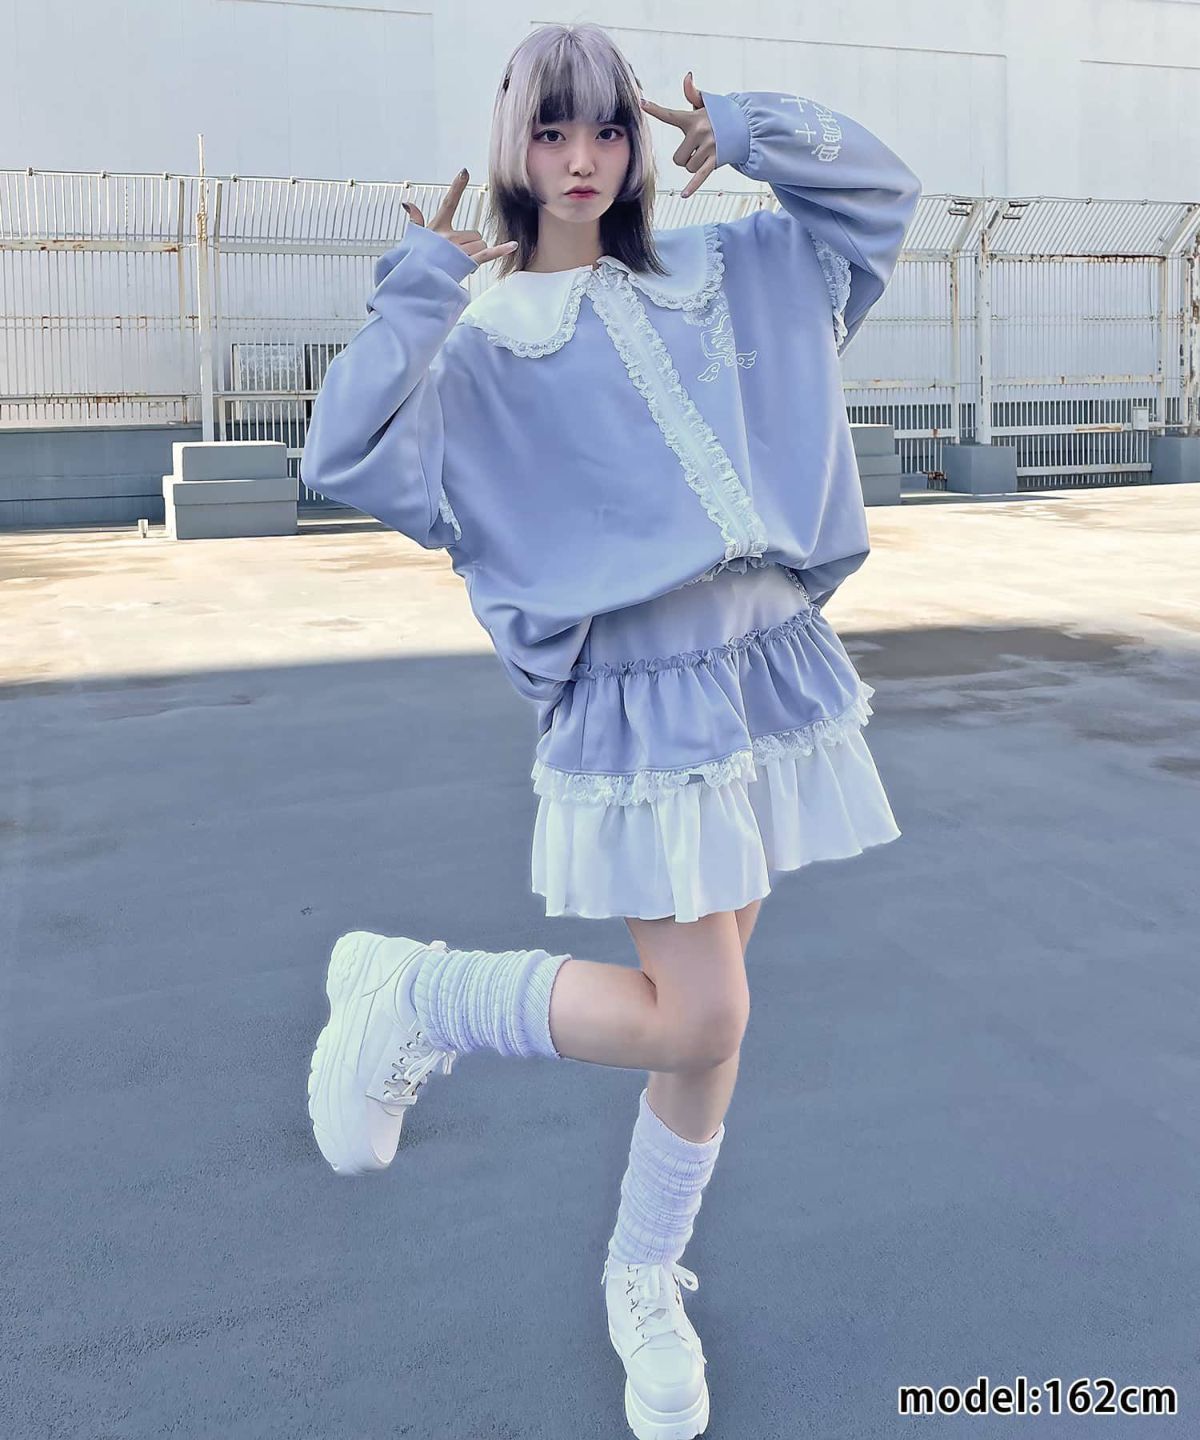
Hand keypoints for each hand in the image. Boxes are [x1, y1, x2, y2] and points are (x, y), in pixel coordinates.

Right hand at [402, 169, 517, 265]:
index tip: (464, 172)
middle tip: (456, 255)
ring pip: (481, 244)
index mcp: (438, 227)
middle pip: (474, 234)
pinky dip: (502, 250)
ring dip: (475, 253)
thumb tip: (408, 203)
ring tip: (460, 263)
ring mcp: (459, 250)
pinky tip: (514, 245)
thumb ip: (416, 219)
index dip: (456, 187)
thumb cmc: (418, 260)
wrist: (418, 281)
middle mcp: (450, 237)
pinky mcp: (467, 263)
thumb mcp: (416, 238)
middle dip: (470, 244)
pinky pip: (488, 254)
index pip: (449, 203)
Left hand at [639, 72, 715, 199]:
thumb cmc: (719, 115)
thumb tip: (687, 77)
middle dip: (684, 157)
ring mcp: (707, 148)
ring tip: (705, 153)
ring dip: (693, 165)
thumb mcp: (706, 104)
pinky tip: (684, 195)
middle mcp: (699, 132)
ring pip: (688, 167)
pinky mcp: (715, 161)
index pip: (669, 114)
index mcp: (692, 118)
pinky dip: (692, 187)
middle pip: (677, 158)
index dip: (655, 109)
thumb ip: (692, 93)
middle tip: (695, 147)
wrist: (744, 125)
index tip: (642, 103)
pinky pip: (700, 177)